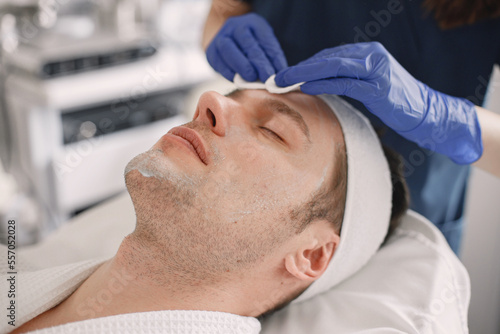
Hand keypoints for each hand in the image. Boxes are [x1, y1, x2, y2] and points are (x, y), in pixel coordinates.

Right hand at [206, 13, 286, 81]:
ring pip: (229, 50)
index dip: (273, 56)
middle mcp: (235, 27)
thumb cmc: (251, 47)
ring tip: (251, 79)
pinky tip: (237, 80)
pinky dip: (229, 72)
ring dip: (241, 66)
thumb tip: (279, 75)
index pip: (265, 39)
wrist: (228, 42)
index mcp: (253, 23)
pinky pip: (219, 62)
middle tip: (267, 77)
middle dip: (258, 62)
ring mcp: (221, 37)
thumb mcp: (264, 45)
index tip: (278, 73)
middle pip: (248, 43)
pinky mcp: (211, 51)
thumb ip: (271, 57)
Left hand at [275, 42, 481, 163]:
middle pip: (326, 58)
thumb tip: (317, 82)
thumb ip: (347, 78)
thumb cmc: (395, 102)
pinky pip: (345, 83)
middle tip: (276, 79)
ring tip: (284, 83)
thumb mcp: (369, 85)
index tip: (285, 76)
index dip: (304, 66)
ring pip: (332, 67)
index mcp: (367, 52)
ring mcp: (376, 69)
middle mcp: (371, 55)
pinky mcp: (378, 87)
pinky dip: (323, 84)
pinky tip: (307, 87)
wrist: (426, 113)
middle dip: (298, 69)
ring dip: (304, 75)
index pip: (328, 56)